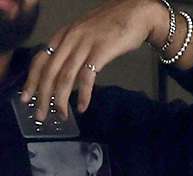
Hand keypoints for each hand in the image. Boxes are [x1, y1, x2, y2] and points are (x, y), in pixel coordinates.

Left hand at [20, 0, 172, 117]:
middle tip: (42, 115)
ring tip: (62, 114)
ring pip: (65, 76)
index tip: (27, 97)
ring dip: (61, 99)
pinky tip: (83, 106)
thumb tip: (66, 69)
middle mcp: (69, 39)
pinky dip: (84, 94)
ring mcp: (84, 45)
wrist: (136, 14)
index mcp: (63, 35)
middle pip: (50, 72)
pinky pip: (87, 77)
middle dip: (43, 96)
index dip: (32, 80)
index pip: (40, 60)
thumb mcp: (86, 33)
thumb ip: (74, 47)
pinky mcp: (100, 52)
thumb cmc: (114, 25)